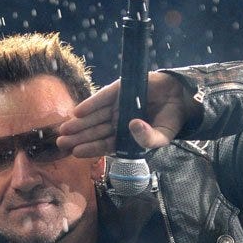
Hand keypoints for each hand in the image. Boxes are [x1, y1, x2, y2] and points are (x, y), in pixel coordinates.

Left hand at [57, 72, 200, 156]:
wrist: (182, 98)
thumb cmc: (170, 121)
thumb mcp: (161, 136)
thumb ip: (147, 138)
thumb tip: (131, 126)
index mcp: (125, 137)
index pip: (104, 145)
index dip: (89, 148)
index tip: (75, 152)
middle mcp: (118, 122)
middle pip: (94, 131)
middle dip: (77, 137)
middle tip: (60, 142)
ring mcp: (118, 106)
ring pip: (94, 116)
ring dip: (79, 123)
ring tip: (64, 129)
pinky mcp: (120, 90)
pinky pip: (103, 98)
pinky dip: (90, 104)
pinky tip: (77, 112)